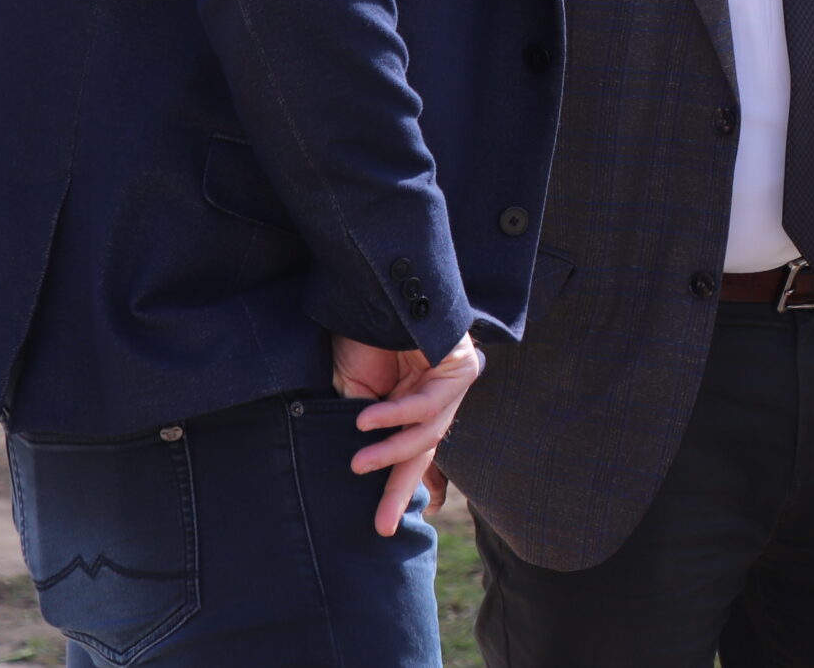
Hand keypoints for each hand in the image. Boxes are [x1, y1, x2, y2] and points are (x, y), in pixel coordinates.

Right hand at [329, 333, 483, 536]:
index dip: (396, 487)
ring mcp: (452, 381)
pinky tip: (367, 420)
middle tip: (383, 524)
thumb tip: (359, 465)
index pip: (410, 452)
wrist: (374, 287)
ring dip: (390, 451)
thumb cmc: (363, 333)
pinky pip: (427, 403)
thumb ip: (362, 424)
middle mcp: (438, 395)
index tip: (383, 526)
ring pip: (427, 432)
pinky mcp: (460, 366)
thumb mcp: (353, 388)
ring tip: (358, 462)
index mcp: (414, 402)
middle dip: (400, 488)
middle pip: (424, 450)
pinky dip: (395, 414)